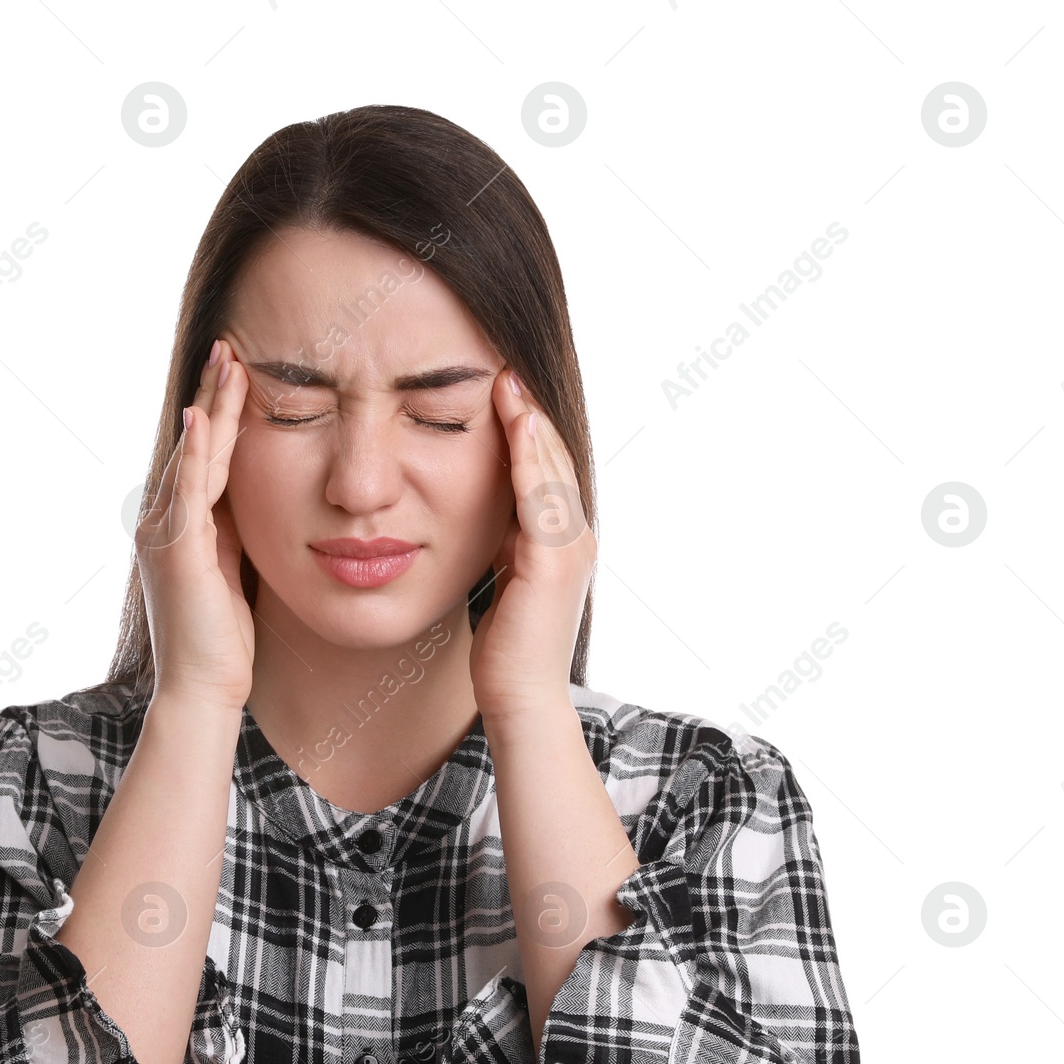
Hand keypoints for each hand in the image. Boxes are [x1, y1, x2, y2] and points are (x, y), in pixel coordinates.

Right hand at [136, 339, 255, 712]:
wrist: (202, 689)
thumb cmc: (223, 641)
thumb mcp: (235, 572)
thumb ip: (235, 534)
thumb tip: (254, 503)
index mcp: (181, 526)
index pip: (203, 457)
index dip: (220, 414)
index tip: (238, 371)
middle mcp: (163, 522)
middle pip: (194, 444)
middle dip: (214, 394)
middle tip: (230, 346)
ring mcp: (164, 533)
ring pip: (194, 456)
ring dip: (211, 407)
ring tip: (228, 362)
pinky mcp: (175, 549)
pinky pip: (189, 489)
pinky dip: (197, 451)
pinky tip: (206, 416)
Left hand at [468, 370, 597, 722]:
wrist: (519, 697)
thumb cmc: (506, 648)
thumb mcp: (503, 578)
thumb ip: (504, 543)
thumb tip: (489, 515)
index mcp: (560, 540)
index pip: (545, 471)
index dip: (527, 428)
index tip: (502, 387)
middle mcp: (574, 538)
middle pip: (553, 460)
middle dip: (530, 412)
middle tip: (507, 366)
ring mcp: (569, 549)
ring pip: (551, 471)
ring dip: (531, 423)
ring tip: (510, 381)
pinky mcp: (552, 562)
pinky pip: (541, 496)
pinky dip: (529, 457)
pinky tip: (516, 423)